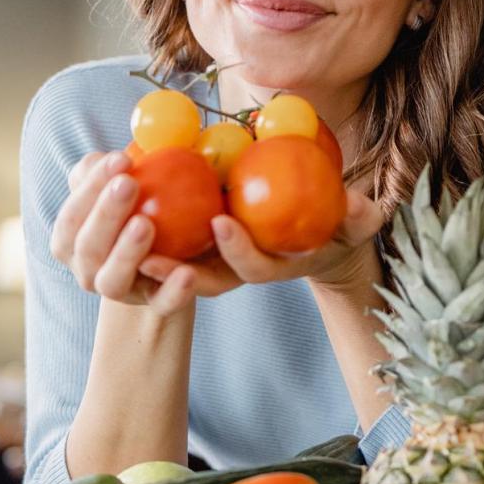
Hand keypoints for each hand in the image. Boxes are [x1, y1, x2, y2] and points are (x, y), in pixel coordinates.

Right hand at [48, 150, 196, 315]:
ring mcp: (121, 290)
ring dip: (126, 252)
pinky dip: (172, 291)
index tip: (120, 158)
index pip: (71, 216)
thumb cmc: (140, 206)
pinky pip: (161, 304)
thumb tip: (114, 154)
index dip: (89, 188)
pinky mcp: (155, 306)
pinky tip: (187, 273)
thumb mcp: (123, 184)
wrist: (172, 255)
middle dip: (104, 214)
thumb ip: (111, 168)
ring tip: (145, 223)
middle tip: (129, 183)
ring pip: (113, 280)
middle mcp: (88, 270)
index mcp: (72, 240)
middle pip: (87, 248)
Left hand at [136, 187, 385, 298]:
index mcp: (273, 266)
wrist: (314, 228)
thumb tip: (361, 207)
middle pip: (202, 280)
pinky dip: (144, 232)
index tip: (220, 222)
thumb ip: (358, 215)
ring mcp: (215, 262)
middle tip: (148, 244)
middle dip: (175, 271)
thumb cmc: (336, 221)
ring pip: (175, 270)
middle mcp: (237, 271)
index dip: (237, 251)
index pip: (252, 269)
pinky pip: (166, 245)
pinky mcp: (197, 248)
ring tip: (124, 230)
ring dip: (148, 257)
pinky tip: (122, 203)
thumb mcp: (354, 219)